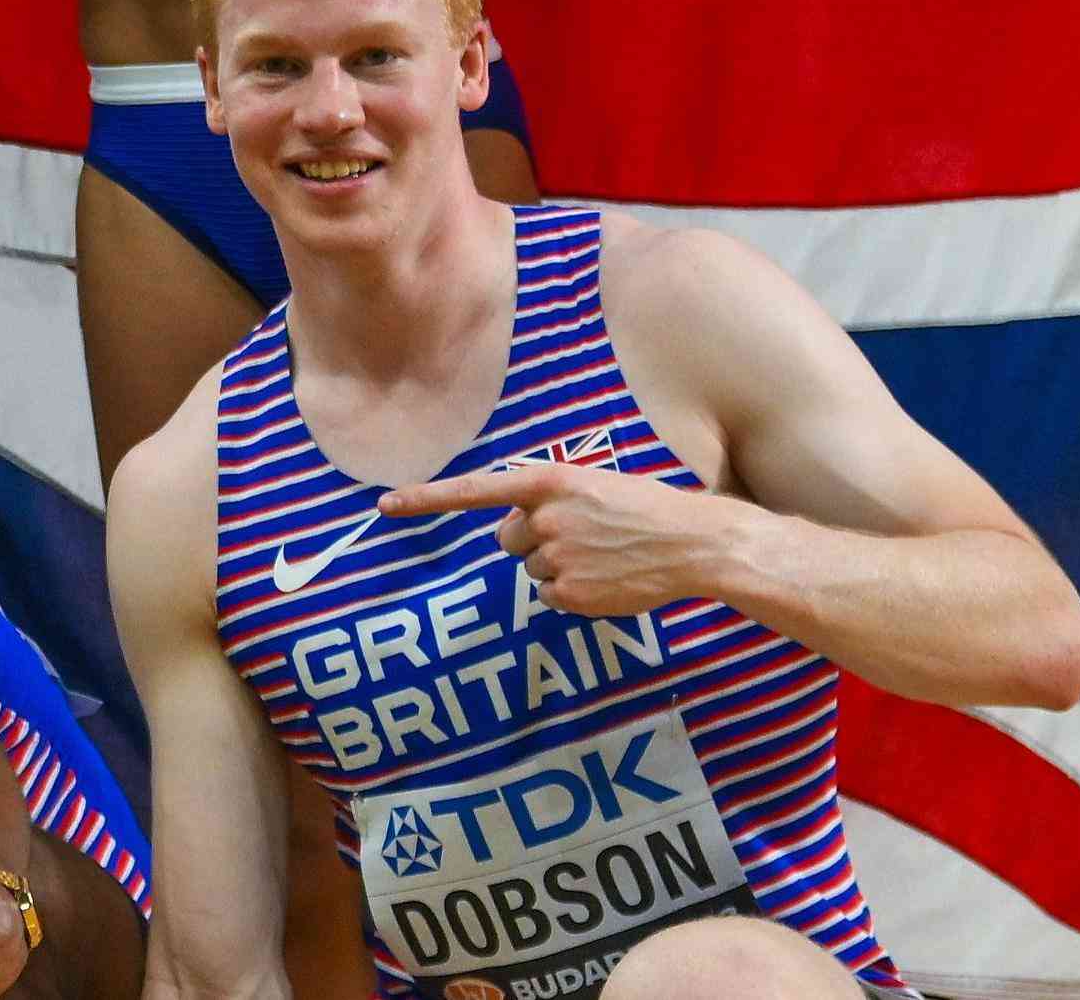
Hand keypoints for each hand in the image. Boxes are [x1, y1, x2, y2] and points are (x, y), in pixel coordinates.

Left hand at [378, 458, 737, 617]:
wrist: (695, 543)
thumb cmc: (647, 508)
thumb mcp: (592, 485)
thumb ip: (547, 500)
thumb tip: (512, 530)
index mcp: (549, 482)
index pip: (473, 490)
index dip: (426, 499)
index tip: (385, 506)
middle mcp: (544, 518)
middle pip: (507, 540)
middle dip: (533, 541)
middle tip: (580, 538)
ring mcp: (556, 557)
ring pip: (531, 570)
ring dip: (558, 567)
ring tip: (604, 557)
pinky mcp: (571, 593)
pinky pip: (552, 597)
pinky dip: (573, 594)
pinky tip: (607, 580)